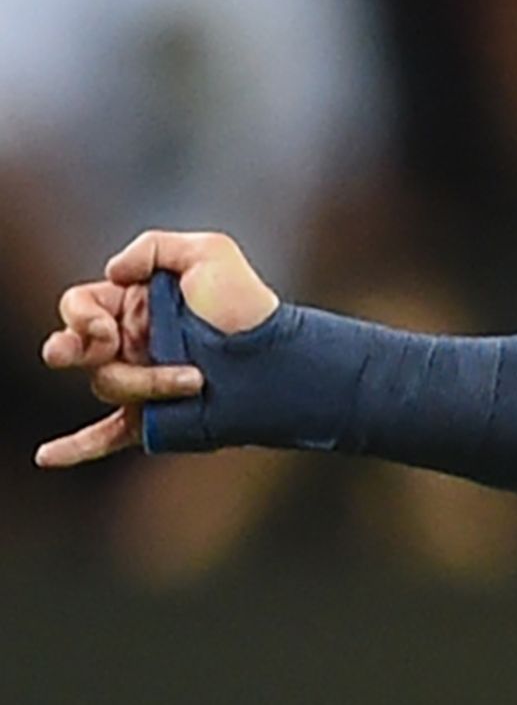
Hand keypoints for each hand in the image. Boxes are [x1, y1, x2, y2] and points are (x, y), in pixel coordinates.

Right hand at [34, 230, 279, 467]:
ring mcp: (141, 382)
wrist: (281, 359)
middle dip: (77, 349)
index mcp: (135, 305)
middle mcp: (131, 343)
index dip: (81, 316)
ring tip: (196, 380)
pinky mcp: (153, 417)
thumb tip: (111, 272)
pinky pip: (106, 435)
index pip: (79, 306)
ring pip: (106, 385)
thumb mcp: (209, 252)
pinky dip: (76, 447)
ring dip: (146, 384)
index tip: (106, 326)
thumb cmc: (247, 304)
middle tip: (106, 345)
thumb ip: (154, 247)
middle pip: (78, 349)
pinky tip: (48, 457)